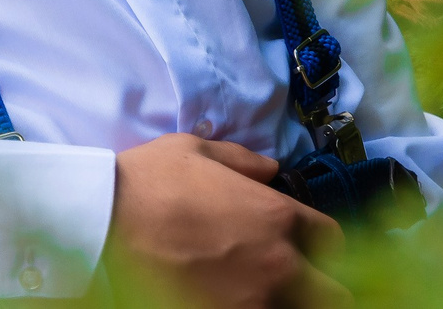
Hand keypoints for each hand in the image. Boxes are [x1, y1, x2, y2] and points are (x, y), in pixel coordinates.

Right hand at [109, 134, 345, 308]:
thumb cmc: (150, 180)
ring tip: (263, 293)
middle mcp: (280, 264)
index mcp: (279, 216)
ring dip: (292, 303)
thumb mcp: (195, 150)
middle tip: (294, 281)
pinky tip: (235, 302)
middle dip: (320, 287)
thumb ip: (243, 160)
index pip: (332, 240)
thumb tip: (271, 170)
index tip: (302, 244)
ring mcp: (257, 300)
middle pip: (335, 294)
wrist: (107, 220)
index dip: (319, 243)